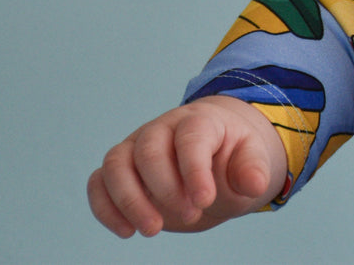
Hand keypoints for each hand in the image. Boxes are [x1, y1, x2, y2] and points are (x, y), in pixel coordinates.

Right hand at [87, 95, 287, 237]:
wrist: (215, 158)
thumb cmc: (232, 158)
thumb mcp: (251, 160)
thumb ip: (253, 168)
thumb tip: (255, 184)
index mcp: (198, 121)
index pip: (190, 138)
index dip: (194, 171)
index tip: (204, 201)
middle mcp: (162, 129)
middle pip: (149, 151)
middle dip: (166, 189)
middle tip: (192, 215)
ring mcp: (136, 147)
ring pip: (115, 164)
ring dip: (129, 201)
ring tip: (153, 230)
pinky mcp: (120, 170)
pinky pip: (98, 183)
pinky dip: (105, 208)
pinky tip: (127, 232)